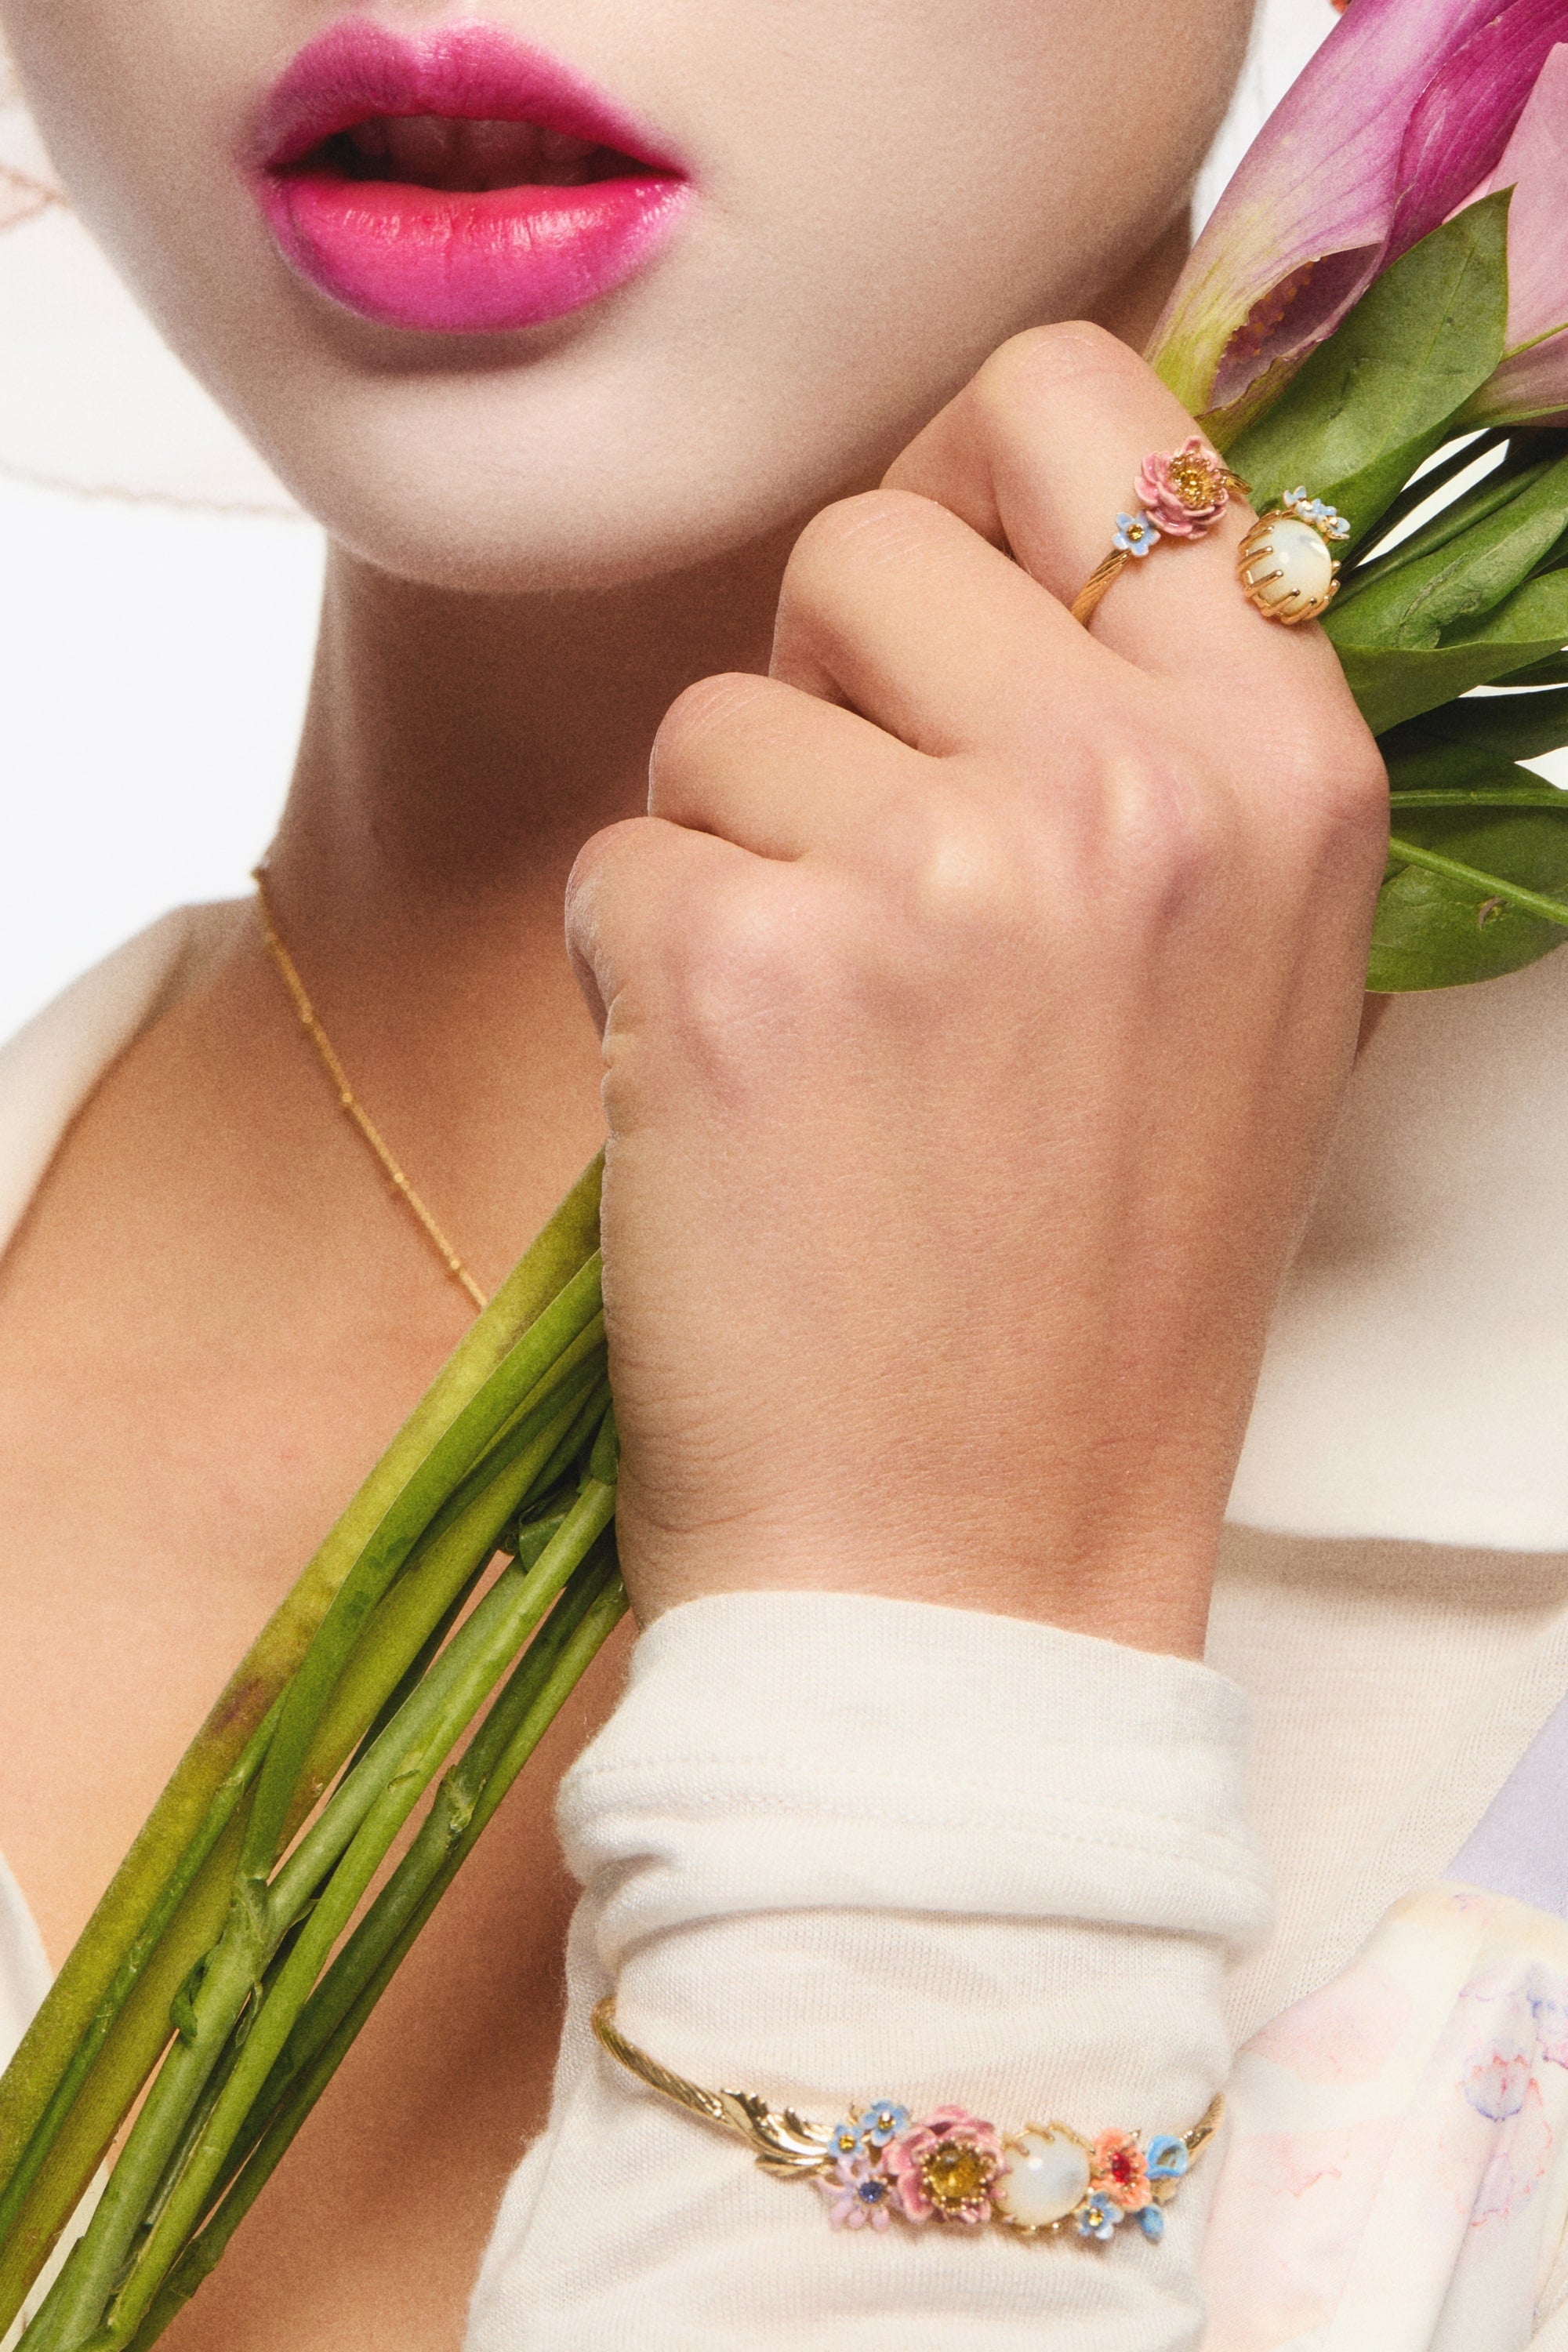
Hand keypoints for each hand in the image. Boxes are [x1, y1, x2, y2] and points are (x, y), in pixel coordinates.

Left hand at [566, 324, 1385, 1657]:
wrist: (972, 1571)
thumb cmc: (1089, 1287)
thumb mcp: (1234, 984)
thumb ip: (1158, 741)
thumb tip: (1019, 538)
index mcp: (1283, 767)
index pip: (1084, 403)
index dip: (967, 489)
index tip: (932, 621)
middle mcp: (1133, 785)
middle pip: (861, 542)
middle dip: (822, 697)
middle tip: (867, 896)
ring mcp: (940, 871)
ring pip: (714, 714)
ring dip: (733, 863)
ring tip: (825, 1056)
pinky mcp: (742, 968)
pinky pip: (620, 860)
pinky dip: (641, 977)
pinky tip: (737, 1122)